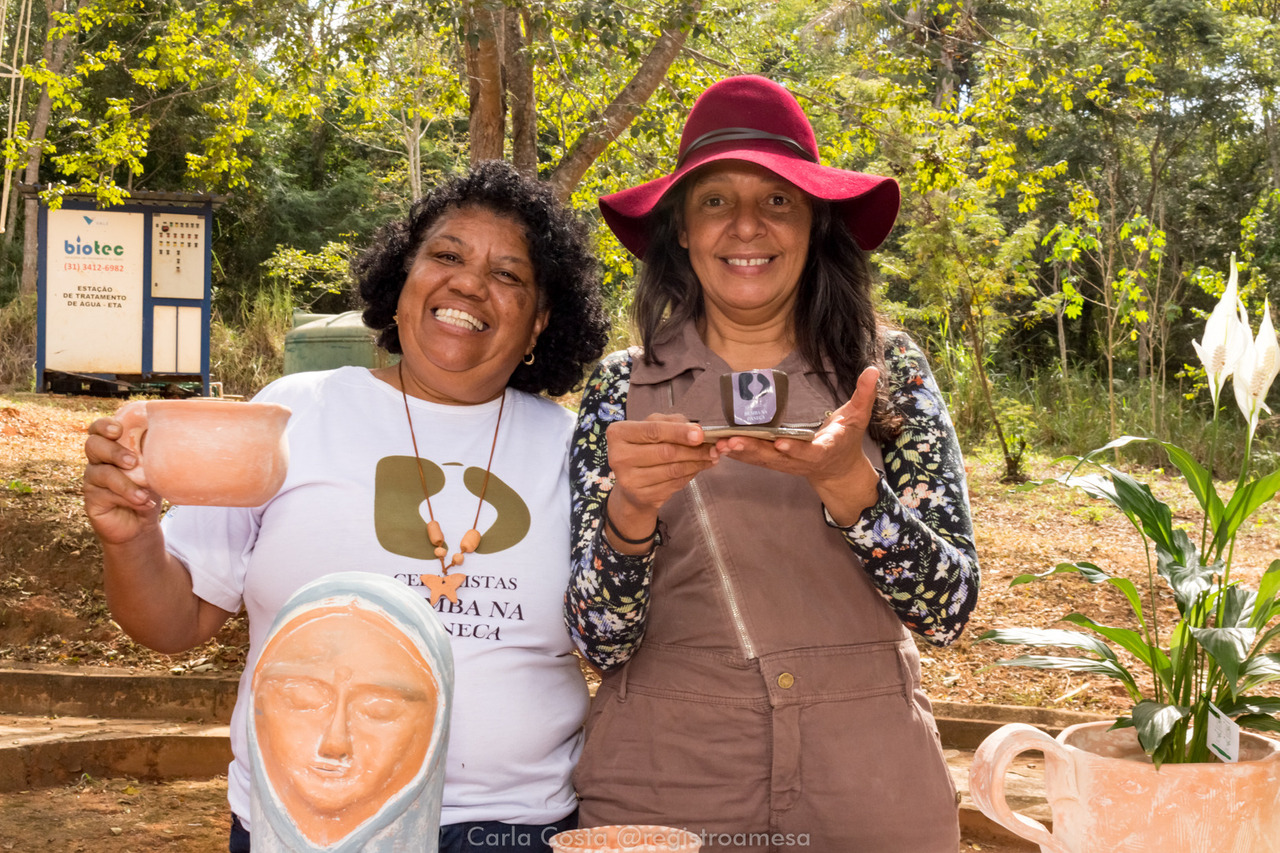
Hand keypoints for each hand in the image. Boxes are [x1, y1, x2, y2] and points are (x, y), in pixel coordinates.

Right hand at [83, 416, 162, 545]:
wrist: (141, 523)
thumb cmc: (149, 488)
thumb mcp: (157, 468)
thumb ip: (159, 451)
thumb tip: (182, 431)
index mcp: (112, 446)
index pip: (98, 429)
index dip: (104, 426)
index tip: (119, 430)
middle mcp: (98, 460)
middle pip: (93, 445)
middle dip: (113, 451)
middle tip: (133, 461)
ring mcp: (93, 480)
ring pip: (102, 473)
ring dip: (125, 483)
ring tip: (144, 494)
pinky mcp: (92, 499)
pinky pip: (105, 495)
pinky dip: (127, 498)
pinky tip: (144, 503)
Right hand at [603, 413, 717, 550]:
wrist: (632, 484)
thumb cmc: (645, 449)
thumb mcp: (654, 427)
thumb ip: (674, 423)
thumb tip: (698, 431)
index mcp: (619, 433)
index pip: (653, 430)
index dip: (679, 432)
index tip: (701, 435)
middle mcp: (618, 456)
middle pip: (665, 451)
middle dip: (694, 450)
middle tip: (714, 448)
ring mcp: (628, 479)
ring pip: (672, 470)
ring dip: (696, 463)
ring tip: (711, 458)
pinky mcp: (640, 496)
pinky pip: (673, 484)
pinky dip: (690, 475)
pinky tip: (698, 469)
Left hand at [715, 366, 881, 524]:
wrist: (837, 469)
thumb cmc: (846, 439)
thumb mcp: (858, 417)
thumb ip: (864, 394)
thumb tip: (873, 370)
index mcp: (823, 449)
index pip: (809, 450)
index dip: (796, 449)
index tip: (782, 443)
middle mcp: (801, 460)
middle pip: (776, 457)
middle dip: (755, 450)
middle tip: (734, 441)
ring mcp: (785, 463)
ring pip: (760, 459)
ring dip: (740, 452)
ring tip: (721, 443)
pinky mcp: (773, 462)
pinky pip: (753, 458)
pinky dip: (737, 453)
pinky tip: (718, 445)